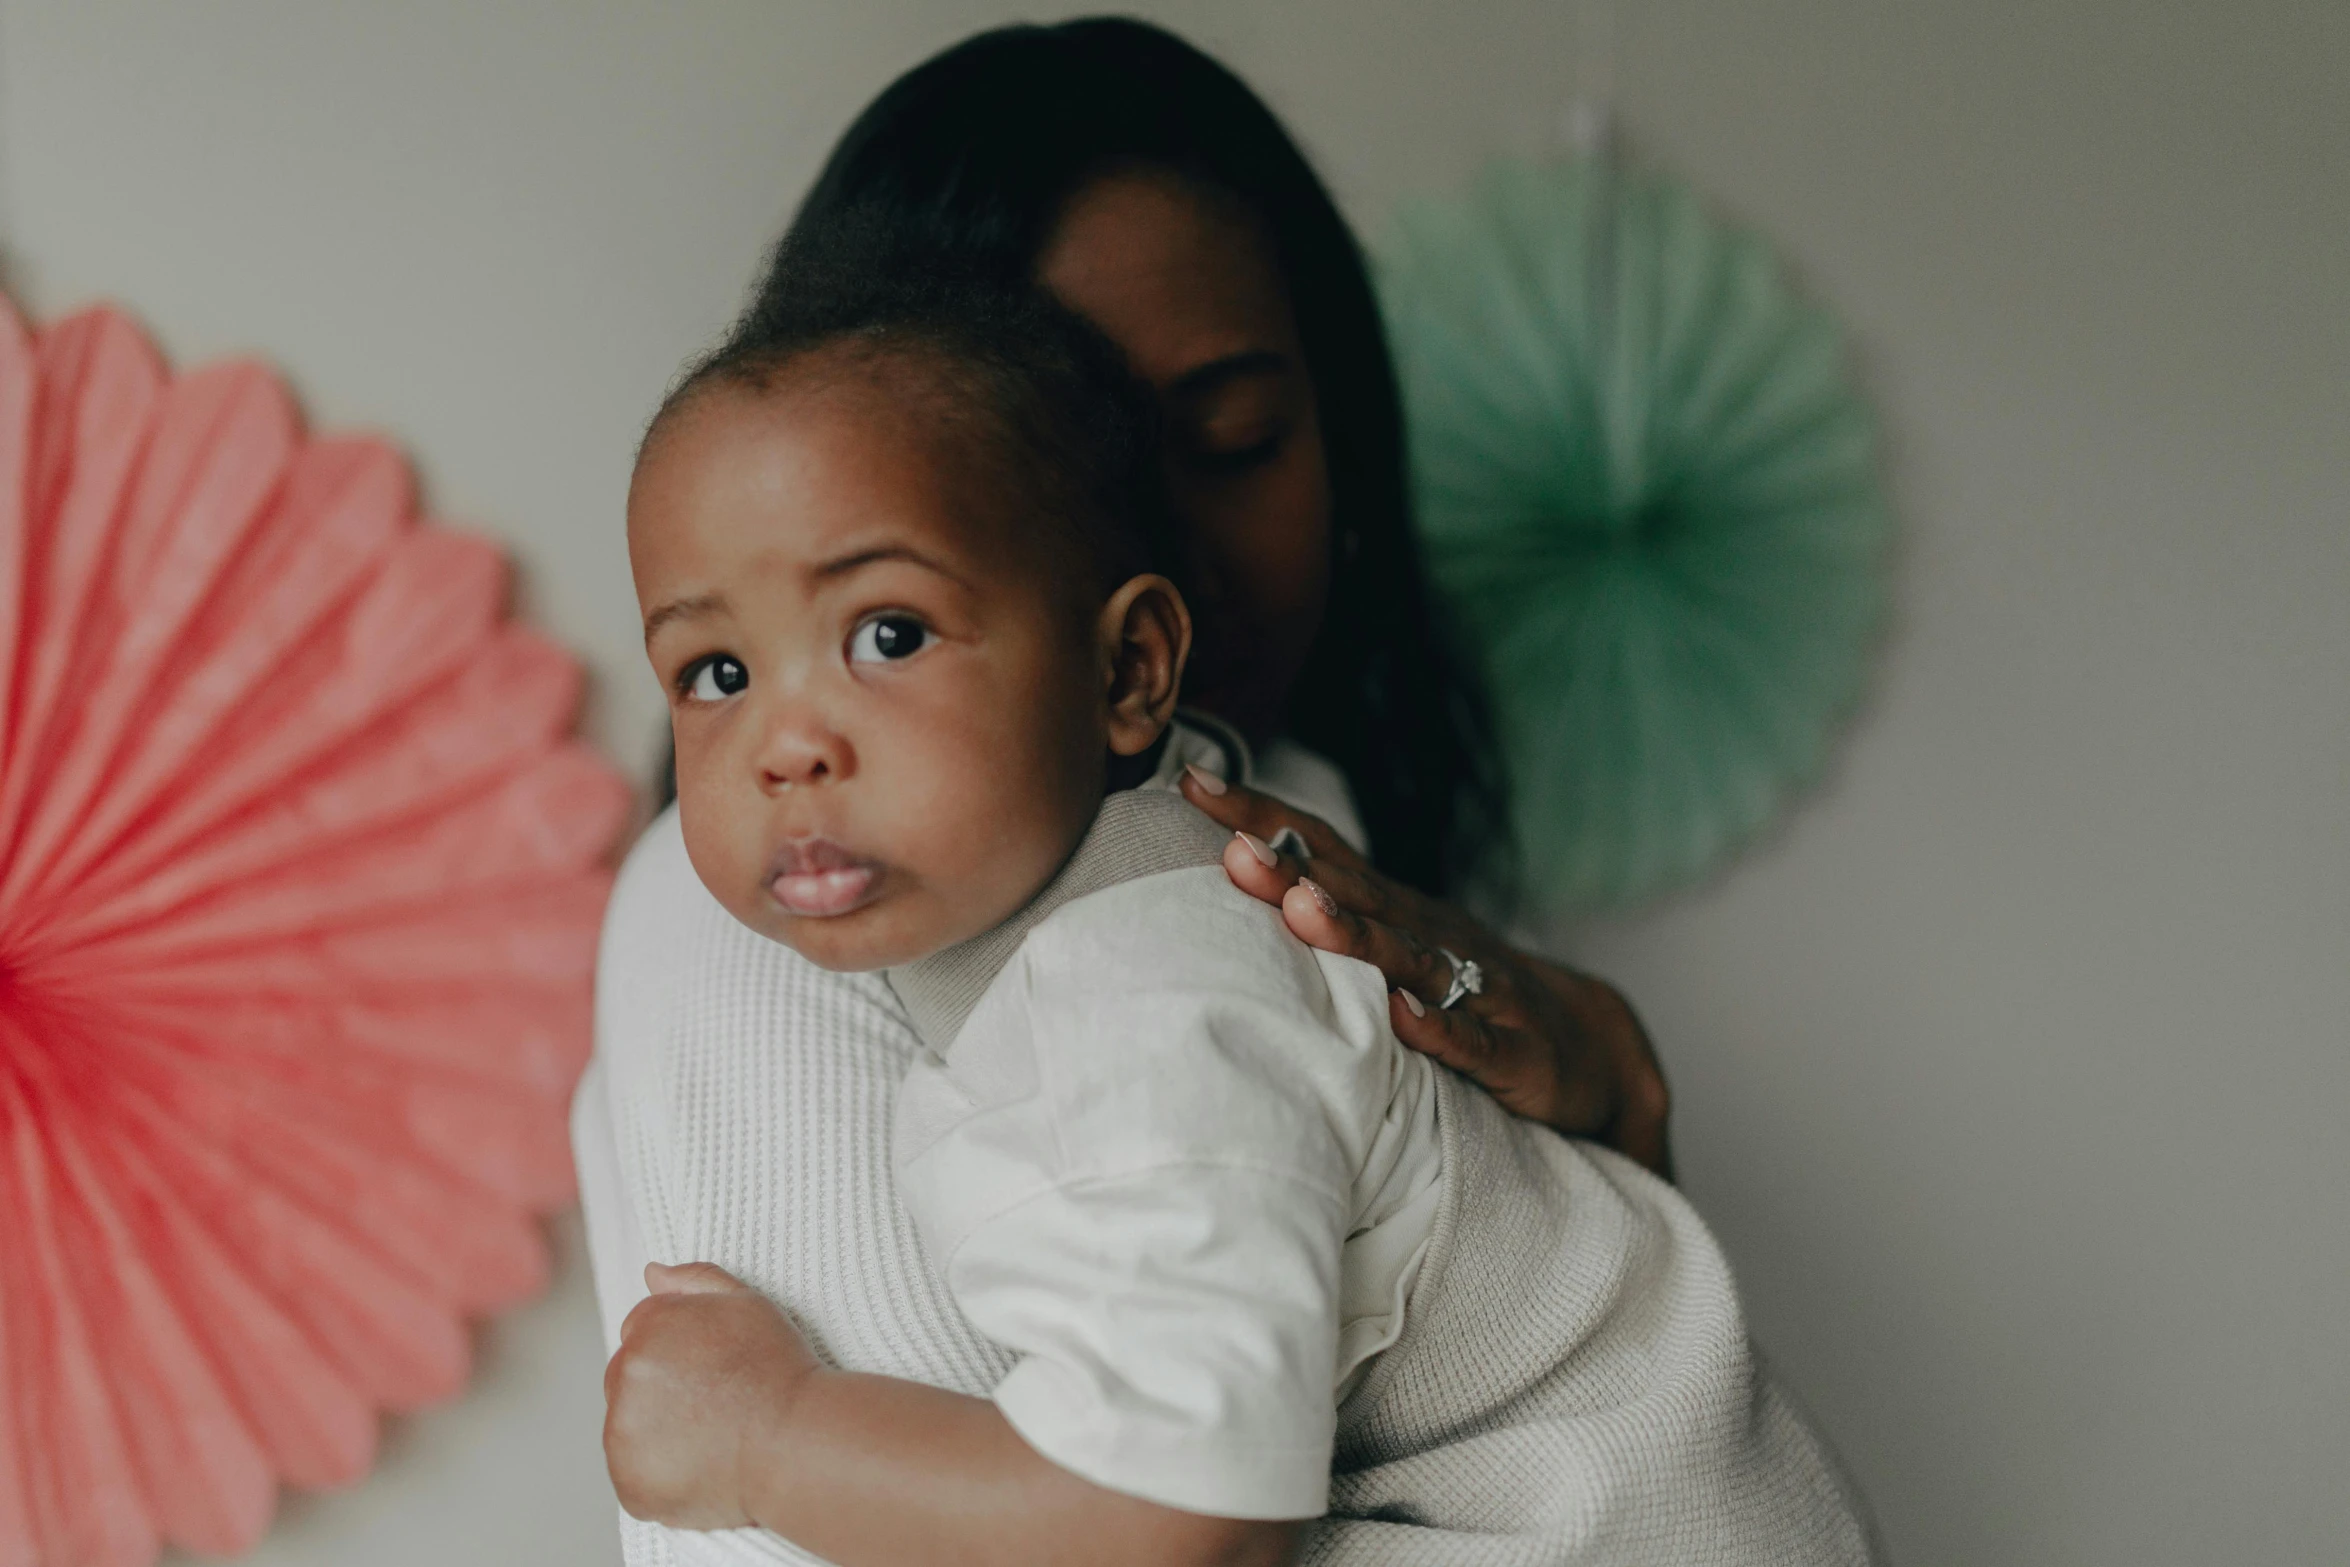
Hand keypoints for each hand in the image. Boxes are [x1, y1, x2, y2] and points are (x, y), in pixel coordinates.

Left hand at [604, 1261, 819, 1529]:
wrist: (798, 1442)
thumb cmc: (780, 1371)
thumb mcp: (748, 1305)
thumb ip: (695, 1281)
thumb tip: (652, 1273)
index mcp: (650, 1325)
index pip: (641, 1332)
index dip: (679, 1352)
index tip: (712, 1370)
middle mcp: (626, 1373)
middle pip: (627, 1380)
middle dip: (660, 1391)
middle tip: (714, 1406)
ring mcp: (623, 1432)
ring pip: (628, 1429)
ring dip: (658, 1434)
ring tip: (712, 1439)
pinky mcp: (630, 1482)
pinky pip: (635, 1476)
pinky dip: (660, 1476)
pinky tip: (702, 1467)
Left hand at [1181, 767, 1673, 1177]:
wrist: (1589, 1049)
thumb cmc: (1465, 991)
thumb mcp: (1395, 945)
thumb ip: (1326, 909)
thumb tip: (1226, 867)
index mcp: (1395, 909)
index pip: (1321, 848)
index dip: (1261, 817)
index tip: (1194, 784)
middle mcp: (1429, 935)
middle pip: (1355, 893)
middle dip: (1292, 868)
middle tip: (1233, 849)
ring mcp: (1473, 990)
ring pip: (1409, 959)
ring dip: (1355, 936)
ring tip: (1302, 913)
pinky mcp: (1509, 1051)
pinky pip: (1468, 1039)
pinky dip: (1436, 1028)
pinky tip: (1402, 1016)